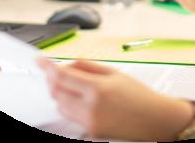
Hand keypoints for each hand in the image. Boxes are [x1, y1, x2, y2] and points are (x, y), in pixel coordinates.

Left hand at [36, 57, 192, 140]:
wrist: (155, 119)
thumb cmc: (139, 95)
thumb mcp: (114, 72)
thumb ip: (88, 66)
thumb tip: (67, 64)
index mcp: (97, 88)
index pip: (62, 75)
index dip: (47, 67)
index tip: (39, 60)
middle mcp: (91, 108)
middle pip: (57, 92)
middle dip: (52, 78)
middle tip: (55, 69)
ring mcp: (90, 123)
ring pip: (60, 105)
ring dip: (59, 91)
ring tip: (70, 82)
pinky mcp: (91, 133)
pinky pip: (70, 116)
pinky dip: (67, 104)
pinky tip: (77, 97)